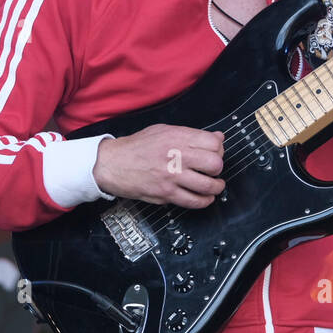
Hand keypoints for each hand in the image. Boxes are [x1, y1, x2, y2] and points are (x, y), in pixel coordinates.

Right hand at [93, 124, 224, 207]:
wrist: (113, 163)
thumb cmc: (137, 146)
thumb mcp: (164, 130)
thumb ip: (191, 134)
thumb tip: (218, 137)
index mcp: (177, 137)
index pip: (213, 143)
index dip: (218, 149)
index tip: (215, 153)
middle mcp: (176, 156)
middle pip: (214, 164)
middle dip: (218, 168)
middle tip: (214, 170)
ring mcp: (172, 176)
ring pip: (208, 185)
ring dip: (216, 187)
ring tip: (215, 185)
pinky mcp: (166, 194)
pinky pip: (194, 201)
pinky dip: (204, 201)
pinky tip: (205, 197)